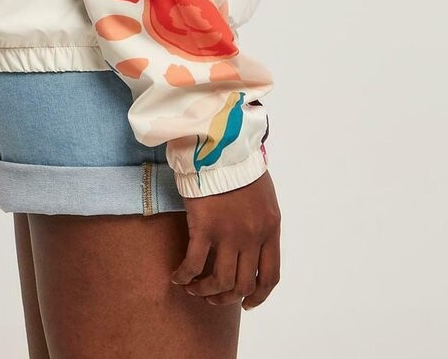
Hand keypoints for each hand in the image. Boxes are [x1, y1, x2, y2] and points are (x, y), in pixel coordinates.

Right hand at [170, 169, 280, 309]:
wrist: (221, 143)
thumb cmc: (240, 164)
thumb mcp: (264, 196)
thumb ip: (261, 222)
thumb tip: (253, 245)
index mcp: (270, 228)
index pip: (270, 276)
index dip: (258, 296)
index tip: (246, 303)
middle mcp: (253, 236)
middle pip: (243, 284)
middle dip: (227, 297)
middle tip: (213, 297)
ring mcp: (229, 233)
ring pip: (220, 281)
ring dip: (206, 292)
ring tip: (194, 289)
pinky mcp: (204, 226)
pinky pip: (194, 263)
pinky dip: (185, 276)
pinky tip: (177, 277)